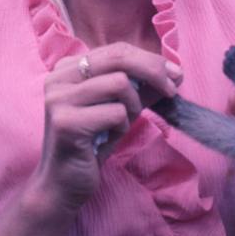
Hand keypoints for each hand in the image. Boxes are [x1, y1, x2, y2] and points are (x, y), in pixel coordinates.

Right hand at [31, 42, 182, 213]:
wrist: (62, 185)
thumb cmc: (91, 144)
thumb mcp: (120, 109)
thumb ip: (141, 88)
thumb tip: (174, 74)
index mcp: (68, 68)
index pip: (117, 50)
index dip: (151, 60)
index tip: (175, 75)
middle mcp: (58, 77)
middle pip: (119, 58)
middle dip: (153, 71)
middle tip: (172, 89)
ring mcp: (59, 99)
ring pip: (119, 83)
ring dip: (133, 106)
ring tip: (122, 124)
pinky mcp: (65, 123)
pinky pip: (115, 113)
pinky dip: (121, 127)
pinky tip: (107, 138)